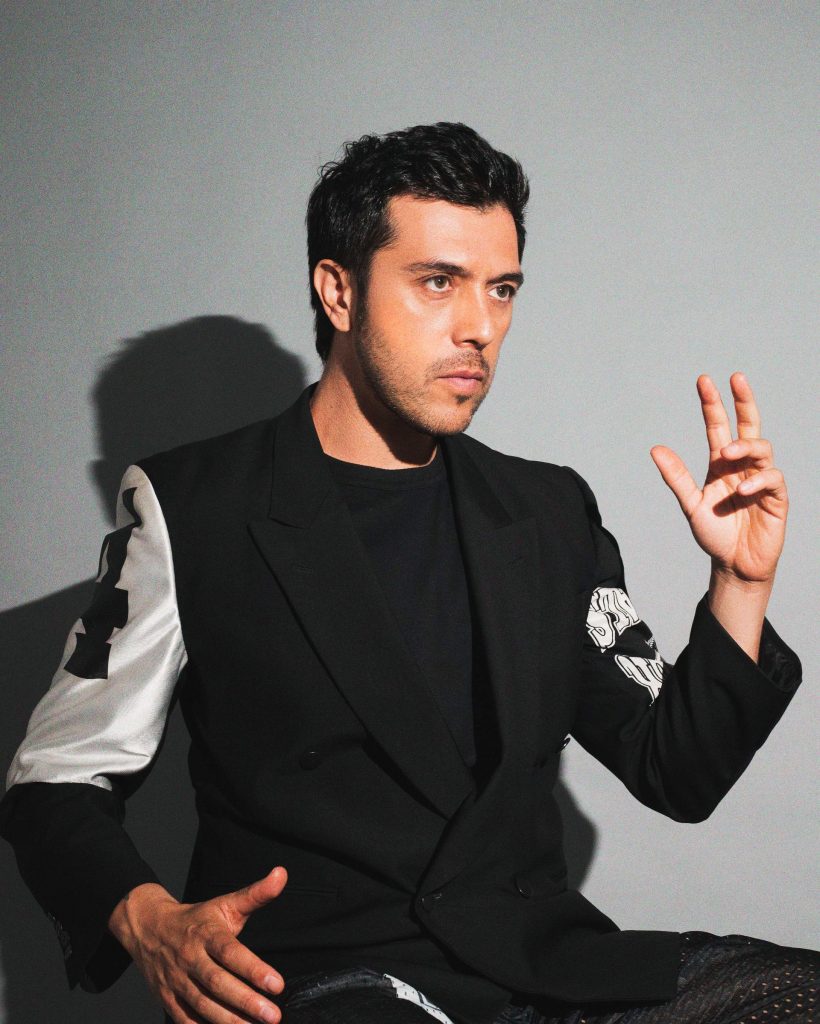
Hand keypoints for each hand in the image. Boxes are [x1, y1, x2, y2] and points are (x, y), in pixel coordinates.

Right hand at [108, 867, 287, 1023]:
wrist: (148, 927)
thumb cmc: (196, 918)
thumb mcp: (225, 903)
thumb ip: (256, 894)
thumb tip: (282, 874)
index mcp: (206, 933)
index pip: (231, 952)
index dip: (253, 969)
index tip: (277, 984)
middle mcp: (190, 958)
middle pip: (218, 983)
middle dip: (246, 1001)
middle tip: (273, 1015)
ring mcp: (176, 980)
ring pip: (202, 1005)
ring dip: (229, 1020)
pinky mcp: (167, 999)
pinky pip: (185, 1019)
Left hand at [650, 373, 787, 585]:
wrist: (734, 564)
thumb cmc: (714, 532)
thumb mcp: (690, 504)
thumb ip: (676, 477)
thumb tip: (655, 449)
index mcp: (721, 464)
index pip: (718, 426)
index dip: (712, 404)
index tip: (704, 381)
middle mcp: (742, 467)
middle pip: (748, 426)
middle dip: (743, 401)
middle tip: (736, 378)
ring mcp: (761, 480)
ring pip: (762, 448)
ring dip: (744, 447)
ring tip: (726, 454)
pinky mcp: (776, 498)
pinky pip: (773, 478)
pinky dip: (758, 480)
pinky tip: (743, 490)